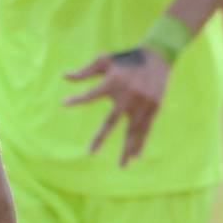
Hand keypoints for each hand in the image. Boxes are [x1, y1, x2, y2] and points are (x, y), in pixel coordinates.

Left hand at [66, 46, 172, 166]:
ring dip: (127, 148)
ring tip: (122, 165)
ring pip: (132, 130)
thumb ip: (86, 71)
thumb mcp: (105, 60)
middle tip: (90, 152)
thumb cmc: (126, 59)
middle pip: (112, 121)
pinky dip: (141, 141)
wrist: (157, 57)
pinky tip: (136, 155)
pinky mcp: (154, 108)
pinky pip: (146, 128)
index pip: (91, 94)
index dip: (78, 99)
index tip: (65, 103)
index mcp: (114, 82)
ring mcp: (142, 103)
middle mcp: (127, 95)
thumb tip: (65, 77)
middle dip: (101, 137)